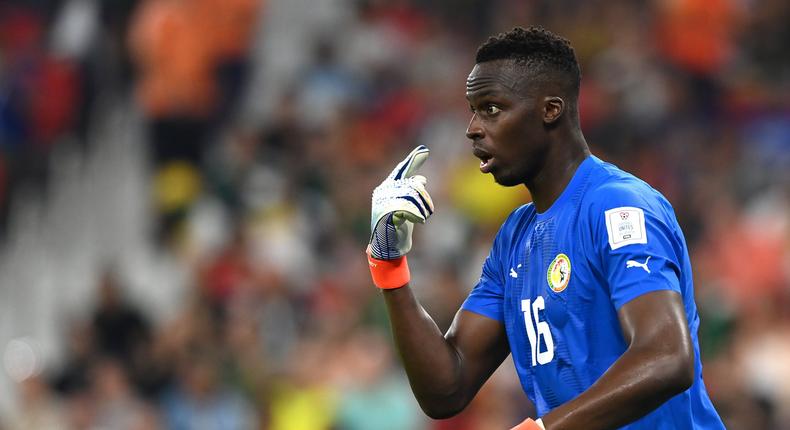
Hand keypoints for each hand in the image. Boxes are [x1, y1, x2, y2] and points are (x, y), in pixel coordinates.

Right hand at [368, 145, 433, 259]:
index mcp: (387, 187)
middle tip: (429, 210)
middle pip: (413, 185)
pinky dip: (417, 214)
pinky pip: (407, 208)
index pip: (402, 170)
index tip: (424, 150)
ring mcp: (383, 202)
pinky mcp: (386, 214)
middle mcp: (383, 192)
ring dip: (423, 208)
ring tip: (423, 218)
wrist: (387, 247)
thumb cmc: (398, 226)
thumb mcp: (407, 206)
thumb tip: (422, 179)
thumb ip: (412, 192)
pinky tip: (419, 221)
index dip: (413, 160)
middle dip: (425, 198)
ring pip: (412, 196)